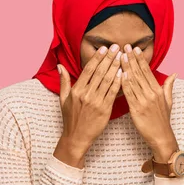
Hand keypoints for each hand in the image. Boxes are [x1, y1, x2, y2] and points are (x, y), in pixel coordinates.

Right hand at [54, 44, 122, 165]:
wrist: (76, 137)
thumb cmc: (70, 118)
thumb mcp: (63, 99)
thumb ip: (64, 81)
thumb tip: (59, 65)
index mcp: (76, 90)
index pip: (88, 70)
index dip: (97, 58)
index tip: (104, 48)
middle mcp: (86, 94)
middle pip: (99, 72)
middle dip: (109, 58)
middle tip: (117, 47)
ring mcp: (95, 102)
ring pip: (107, 80)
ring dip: (116, 67)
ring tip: (122, 56)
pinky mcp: (104, 109)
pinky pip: (113, 93)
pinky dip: (118, 82)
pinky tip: (124, 73)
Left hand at [120, 44, 178, 161]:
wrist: (161, 137)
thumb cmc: (163, 120)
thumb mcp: (169, 101)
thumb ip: (169, 86)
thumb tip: (175, 73)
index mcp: (158, 91)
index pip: (147, 71)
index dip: (140, 59)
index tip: (135, 49)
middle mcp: (151, 94)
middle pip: (140, 73)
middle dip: (132, 59)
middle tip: (125, 47)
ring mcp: (144, 101)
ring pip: (134, 81)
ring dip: (126, 68)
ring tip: (120, 56)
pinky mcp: (137, 110)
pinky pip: (129, 94)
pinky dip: (124, 84)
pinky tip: (119, 75)